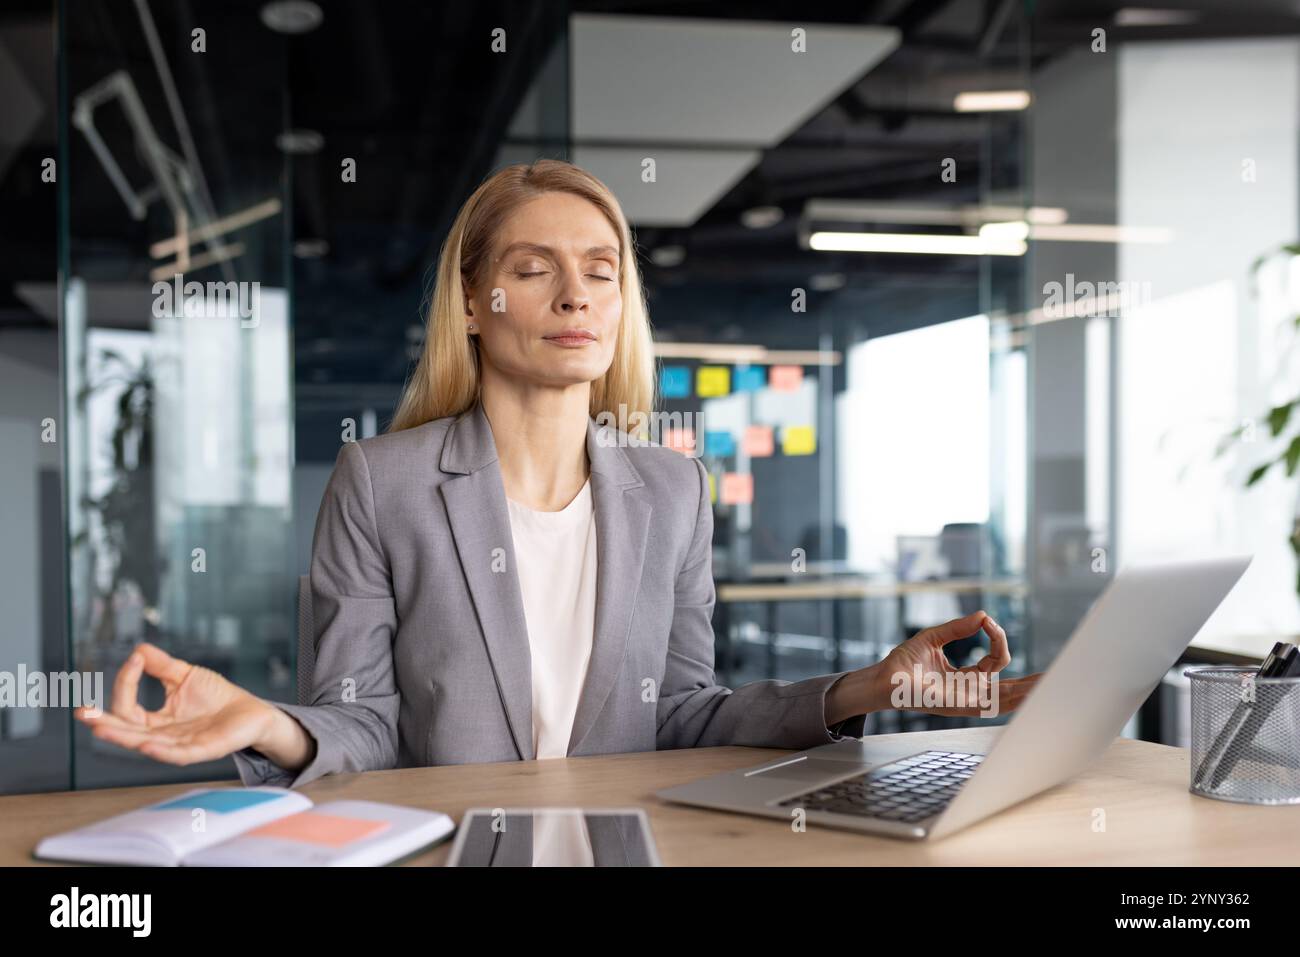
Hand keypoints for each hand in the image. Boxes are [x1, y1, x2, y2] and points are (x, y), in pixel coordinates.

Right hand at [74, 642, 279, 765]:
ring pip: (146, 744)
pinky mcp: (203, 750)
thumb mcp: (184, 676)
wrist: (251, 712)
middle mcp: (163, 736)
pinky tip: (146, 745)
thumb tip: (137, 650)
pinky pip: (178, 754)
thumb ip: (162, 666)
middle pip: (128, 732)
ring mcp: (181, 745)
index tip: (134, 661)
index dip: (127, 684)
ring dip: (123, 737)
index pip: (129, 707)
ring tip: (101, 728)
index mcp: (155, 721)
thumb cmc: (217, 697)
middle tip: (83, 713)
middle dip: (104, 723)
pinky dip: (162, 752)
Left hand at [870, 610, 1041, 717]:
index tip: (987, 621)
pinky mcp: (958, 705)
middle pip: (1009, 686)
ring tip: (1048, 685)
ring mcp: (966, 700)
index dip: (996, 638)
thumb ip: (958, 628)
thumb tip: (983, 615)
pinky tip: (1025, 695)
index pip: (995, 659)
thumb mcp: (933, 638)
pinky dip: (1009, 699)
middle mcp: (969, 690)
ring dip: (1027, 690)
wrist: (882, 678)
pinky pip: (988, 703)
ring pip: (1005, 697)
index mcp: (965, 677)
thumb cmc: (903, 662)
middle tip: (1055, 676)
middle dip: (1031, 682)